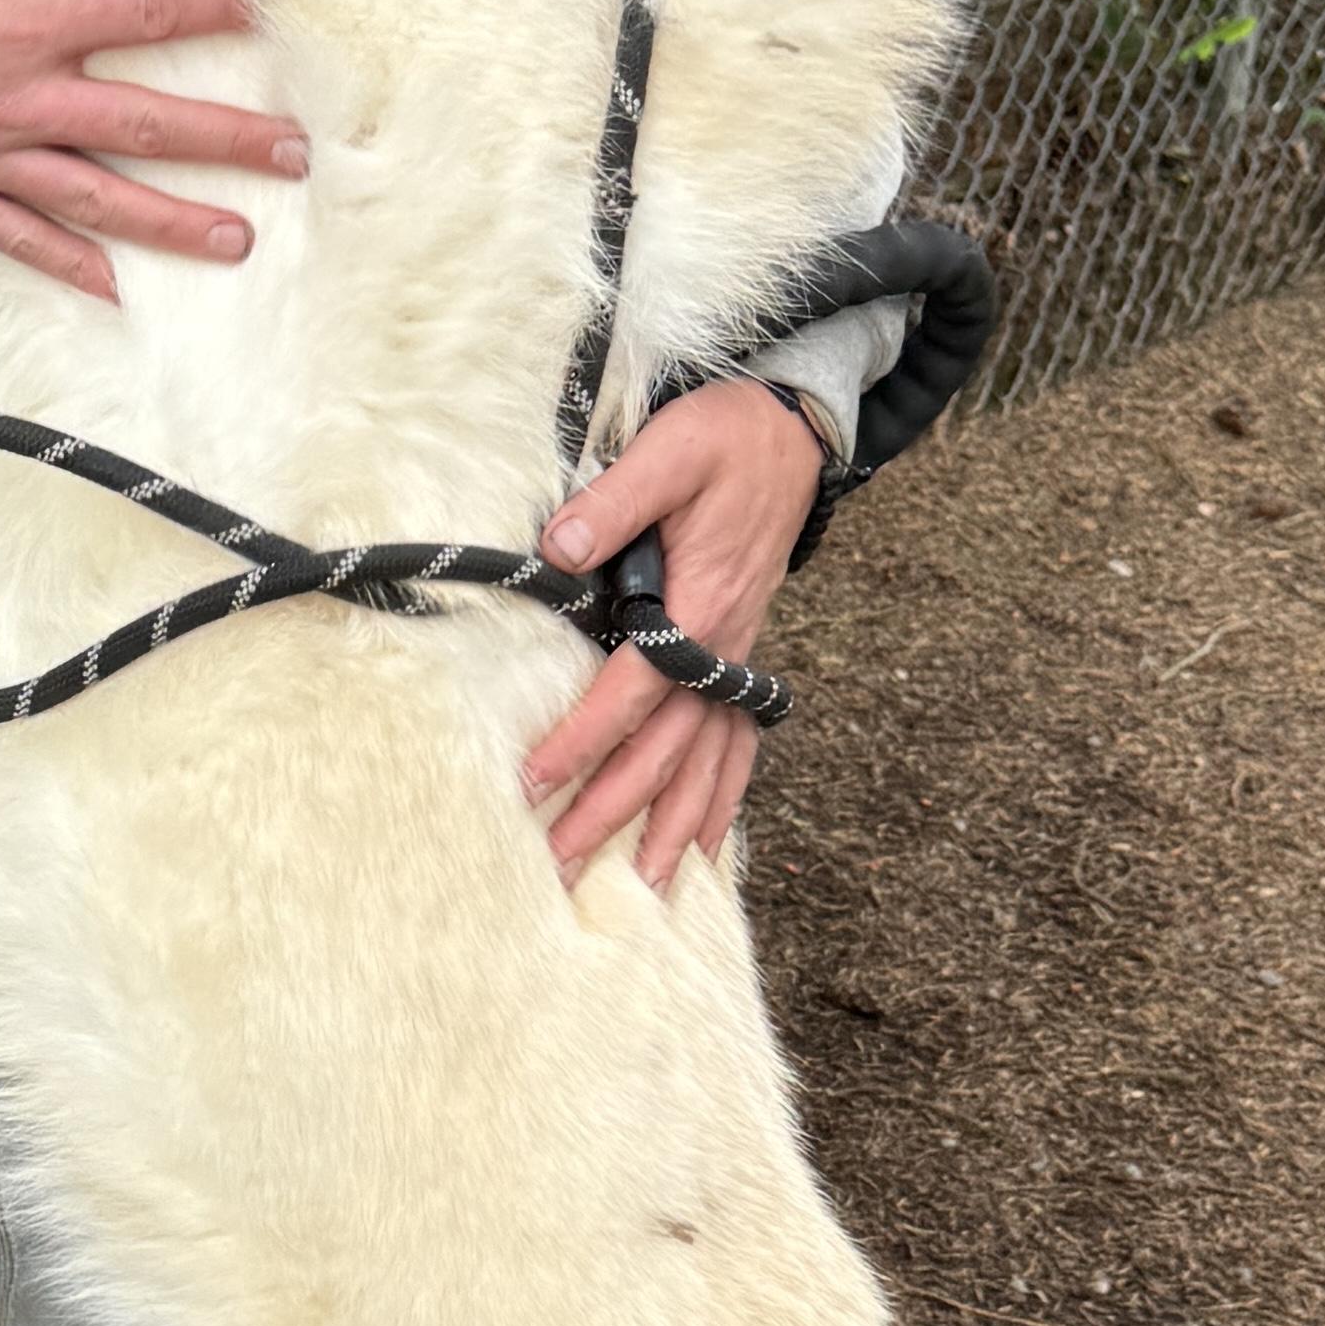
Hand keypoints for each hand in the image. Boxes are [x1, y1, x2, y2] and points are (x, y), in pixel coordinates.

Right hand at [0, 0, 295, 299]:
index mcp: (17, 20)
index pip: (140, 17)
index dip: (209, 11)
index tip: (264, 9)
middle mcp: (12, 99)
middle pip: (142, 124)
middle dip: (227, 139)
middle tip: (296, 153)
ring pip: (96, 197)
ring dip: (172, 220)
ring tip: (239, 236)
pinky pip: (15, 238)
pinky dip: (67, 266)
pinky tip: (116, 291)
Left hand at [524, 380, 828, 884]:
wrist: (789, 436)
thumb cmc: (724, 440)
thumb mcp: (670, 450)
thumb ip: (615, 501)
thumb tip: (558, 548)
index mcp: (701, 602)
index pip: (634, 689)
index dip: (585, 739)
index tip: (535, 782)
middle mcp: (724, 646)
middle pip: (667, 748)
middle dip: (615, 810)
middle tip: (561, 864)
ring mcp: (737, 660)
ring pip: (707, 762)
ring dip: (675, 828)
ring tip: (644, 888)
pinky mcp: (740, 661)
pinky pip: (738, 747)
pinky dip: (724, 802)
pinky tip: (707, 850)